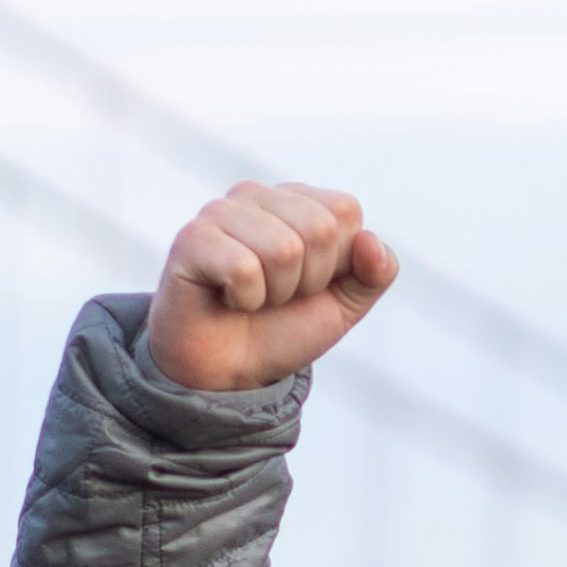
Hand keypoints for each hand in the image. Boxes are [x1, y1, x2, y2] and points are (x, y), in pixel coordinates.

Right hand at [153, 181, 396, 393]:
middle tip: (277, 294)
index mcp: (298, 200)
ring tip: (251, 297)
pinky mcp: (191, 238)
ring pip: (283, 249)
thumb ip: (376, 273)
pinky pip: (243, 269)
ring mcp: (220, 211)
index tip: (308, 283)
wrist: (229, 371)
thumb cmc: (283, 328)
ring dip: (274, 292)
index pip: (345, 211)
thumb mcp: (345, 304)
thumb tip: (370, 240)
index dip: (336, 262)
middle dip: (307, 280)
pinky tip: (226, 299)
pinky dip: (244, 299)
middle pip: (318, 228)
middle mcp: (258, 195)